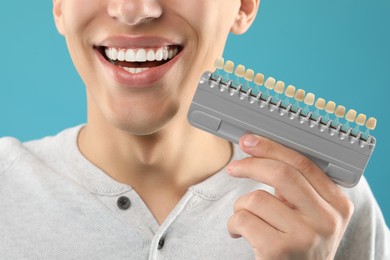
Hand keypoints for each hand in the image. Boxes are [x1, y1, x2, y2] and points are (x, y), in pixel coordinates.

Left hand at [227, 134, 353, 259]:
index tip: (251, 141)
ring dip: (241, 205)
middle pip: (282, 174)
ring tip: (247, 219)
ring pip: (256, 198)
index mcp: (338, 204)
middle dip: (251, 164)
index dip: (272, 148)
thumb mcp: (311, 215)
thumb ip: (298, 188)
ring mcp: (304, 236)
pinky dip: (233, 222)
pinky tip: (239, 232)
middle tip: (234, 167)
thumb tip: (260, 151)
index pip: (303, 164)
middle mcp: (327, 220)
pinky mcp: (279, 250)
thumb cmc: (299, 244)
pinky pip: (243, 219)